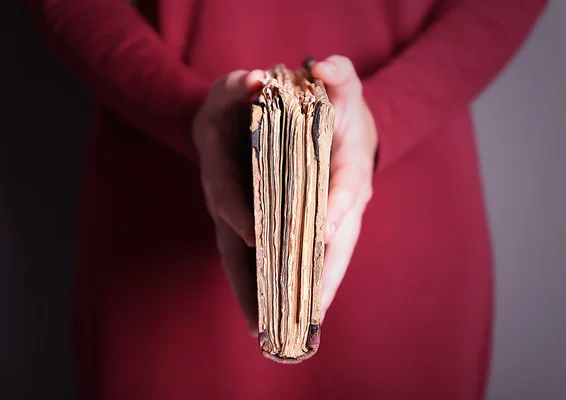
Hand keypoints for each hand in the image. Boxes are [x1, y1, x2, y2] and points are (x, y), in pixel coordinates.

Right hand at [192, 69, 264, 334]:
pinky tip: (277, 309)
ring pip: (240, 260)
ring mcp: (234, 215)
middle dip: (245, 282)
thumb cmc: (235, 100)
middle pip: (230, 244)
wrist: (227, 116)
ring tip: (268, 331)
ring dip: (254, 295)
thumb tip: (253, 79)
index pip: (227, 192)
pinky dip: (262, 284)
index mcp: (219, 165)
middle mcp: (223, 198)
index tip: (254, 235)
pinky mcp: (248, 222)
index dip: (237, 212)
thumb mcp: (236, 85)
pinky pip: (253, 259)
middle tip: (260, 323)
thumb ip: (241, 84)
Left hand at [312, 56, 377, 317]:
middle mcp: (347, 201)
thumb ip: (338, 74)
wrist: (351, 128)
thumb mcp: (342, 84)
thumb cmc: (343, 108)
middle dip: (326, 274)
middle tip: (310, 309)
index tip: (322, 230)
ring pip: (328, 259)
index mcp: (352, 168)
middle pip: (340, 242)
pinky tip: (285, 308)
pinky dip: (305, 284)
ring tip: (295, 324)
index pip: (347, 190)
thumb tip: (323, 68)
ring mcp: (337, 219)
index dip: (336, 208)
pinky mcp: (323, 228)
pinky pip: (315, 260)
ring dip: (315, 292)